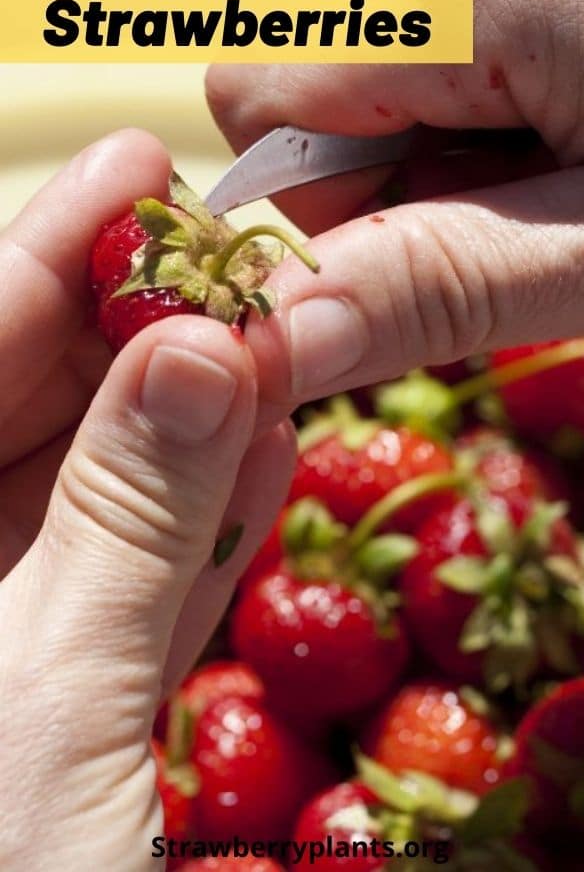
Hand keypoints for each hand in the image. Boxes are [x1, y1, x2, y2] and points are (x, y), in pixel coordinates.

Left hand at [0, 130, 294, 869]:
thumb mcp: (45, 706)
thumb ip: (130, 521)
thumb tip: (204, 353)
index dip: (43, 255)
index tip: (137, 169)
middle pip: (22, 410)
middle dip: (130, 325)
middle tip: (220, 244)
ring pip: (91, 494)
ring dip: (187, 421)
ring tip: (266, 337)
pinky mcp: (56, 696)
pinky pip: (129, 581)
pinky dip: (200, 523)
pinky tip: (267, 453)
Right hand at [206, 0, 583, 431]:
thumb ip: (435, 285)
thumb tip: (268, 342)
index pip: (252, 93)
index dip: (308, 203)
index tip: (410, 249)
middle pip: (294, 67)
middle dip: (367, 169)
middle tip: (494, 209)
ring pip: (355, 53)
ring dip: (419, 140)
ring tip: (540, 163)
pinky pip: (420, 29)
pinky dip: (458, 98)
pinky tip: (547, 120)